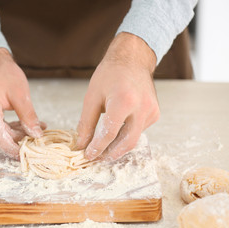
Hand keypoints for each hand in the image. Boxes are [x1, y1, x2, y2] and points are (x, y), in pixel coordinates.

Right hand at [0, 48, 44, 158]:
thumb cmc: (4, 74)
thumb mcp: (21, 94)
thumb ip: (28, 117)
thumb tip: (36, 135)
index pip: (0, 138)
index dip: (14, 149)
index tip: (27, 155)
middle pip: (1, 136)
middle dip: (21, 138)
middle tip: (40, 135)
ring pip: (0, 132)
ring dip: (17, 132)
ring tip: (37, 127)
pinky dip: (10, 127)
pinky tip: (25, 124)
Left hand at [76, 32, 158, 160]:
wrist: (133, 59)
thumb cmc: (110, 74)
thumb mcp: (92, 96)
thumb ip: (87, 123)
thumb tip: (82, 143)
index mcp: (124, 101)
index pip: (109, 134)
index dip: (97, 147)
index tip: (87, 155)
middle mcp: (142, 108)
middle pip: (126, 143)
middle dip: (110, 154)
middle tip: (97, 159)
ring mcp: (151, 112)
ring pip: (133, 138)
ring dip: (118, 147)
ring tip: (103, 150)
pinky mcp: (155, 114)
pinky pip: (139, 131)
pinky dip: (126, 135)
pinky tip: (116, 134)